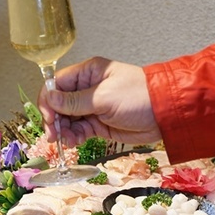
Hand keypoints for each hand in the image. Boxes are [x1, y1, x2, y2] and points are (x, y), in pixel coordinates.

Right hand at [38, 56, 161, 146]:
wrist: (166, 115)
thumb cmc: (139, 97)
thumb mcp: (103, 98)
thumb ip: (74, 101)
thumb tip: (50, 98)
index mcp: (88, 73)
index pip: (57, 84)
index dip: (49, 100)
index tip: (48, 117)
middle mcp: (87, 89)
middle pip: (59, 103)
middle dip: (54, 119)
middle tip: (53, 134)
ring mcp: (92, 107)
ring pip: (67, 119)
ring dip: (63, 131)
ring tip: (67, 140)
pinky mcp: (98, 123)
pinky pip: (78, 129)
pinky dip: (74, 136)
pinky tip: (75, 141)